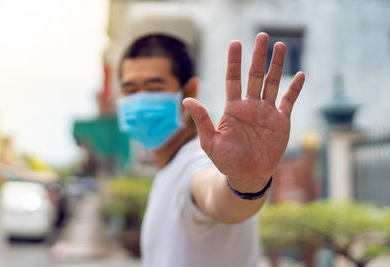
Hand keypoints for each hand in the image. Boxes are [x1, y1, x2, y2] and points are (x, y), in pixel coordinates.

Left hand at [183, 33, 304, 189]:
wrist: (247, 177)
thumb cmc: (226, 161)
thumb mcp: (210, 141)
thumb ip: (201, 120)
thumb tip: (186, 98)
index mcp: (233, 108)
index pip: (233, 79)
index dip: (234, 61)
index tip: (235, 43)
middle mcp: (250, 106)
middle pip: (254, 76)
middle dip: (258, 56)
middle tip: (262, 36)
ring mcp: (266, 112)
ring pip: (273, 83)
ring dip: (276, 65)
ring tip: (280, 46)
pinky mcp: (281, 122)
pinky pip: (289, 101)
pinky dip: (294, 89)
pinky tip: (299, 74)